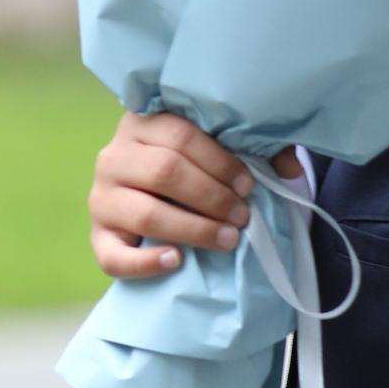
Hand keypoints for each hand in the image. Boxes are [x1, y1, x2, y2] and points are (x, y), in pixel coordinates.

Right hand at [87, 112, 296, 280]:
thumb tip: (290, 170)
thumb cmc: (193, 172)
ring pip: (146, 214)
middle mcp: (114, 157)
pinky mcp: (98, 238)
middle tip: (242, 216)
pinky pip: (113, 257)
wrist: (151, 201)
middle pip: (164, 172)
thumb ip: (257, 151)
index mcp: (143, 125)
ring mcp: (101, 199)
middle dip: (213, 197)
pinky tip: (177, 260)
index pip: (180, 135)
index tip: (249, 186)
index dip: (220, 162)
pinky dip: (147, 263)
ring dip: (195, 229)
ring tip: (228, 239)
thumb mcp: (218, 152)